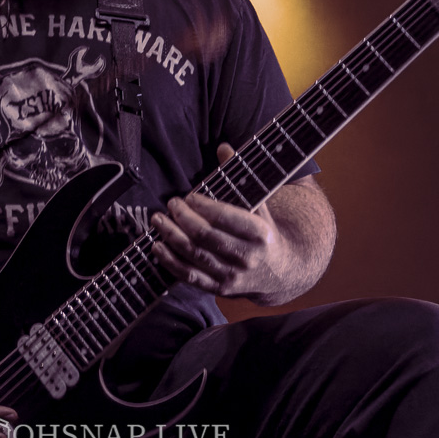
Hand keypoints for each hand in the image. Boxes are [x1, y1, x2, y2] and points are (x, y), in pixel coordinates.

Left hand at [149, 144, 293, 300]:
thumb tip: (223, 147)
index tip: (189, 196)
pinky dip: (170, 262)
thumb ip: (240, 176)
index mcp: (260, 233)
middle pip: (205, 236)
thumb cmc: (264, 231)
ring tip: (158, 220)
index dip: (203, 206)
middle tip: (171, 204)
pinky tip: (157, 246)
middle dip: (183, 218)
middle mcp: (247, 257)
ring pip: (195, 256)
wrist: (281, 272)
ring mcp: (232, 276)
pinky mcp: (220, 289)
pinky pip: (190, 277)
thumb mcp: (259, 203)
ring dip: (171, 236)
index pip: (226, 217)